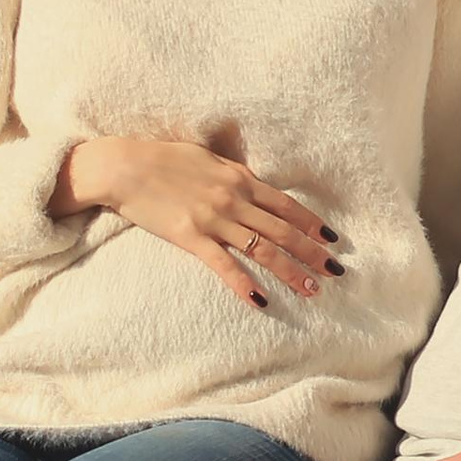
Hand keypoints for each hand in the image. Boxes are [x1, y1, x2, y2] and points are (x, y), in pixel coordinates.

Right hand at [53, 133, 338, 308]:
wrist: (125, 166)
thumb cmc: (164, 159)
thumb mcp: (208, 159)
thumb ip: (234, 175)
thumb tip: (255, 186)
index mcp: (240, 178)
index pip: (286, 204)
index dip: (312, 223)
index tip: (332, 239)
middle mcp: (234, 199)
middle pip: (283, 231)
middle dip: (312, 253)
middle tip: (335, 272)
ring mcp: (214, 220)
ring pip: (263, 250)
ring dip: (291, 271)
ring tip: (312, 290)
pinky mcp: (191, 238)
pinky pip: (225, 266)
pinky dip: (245, 285)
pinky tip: (261, 301)